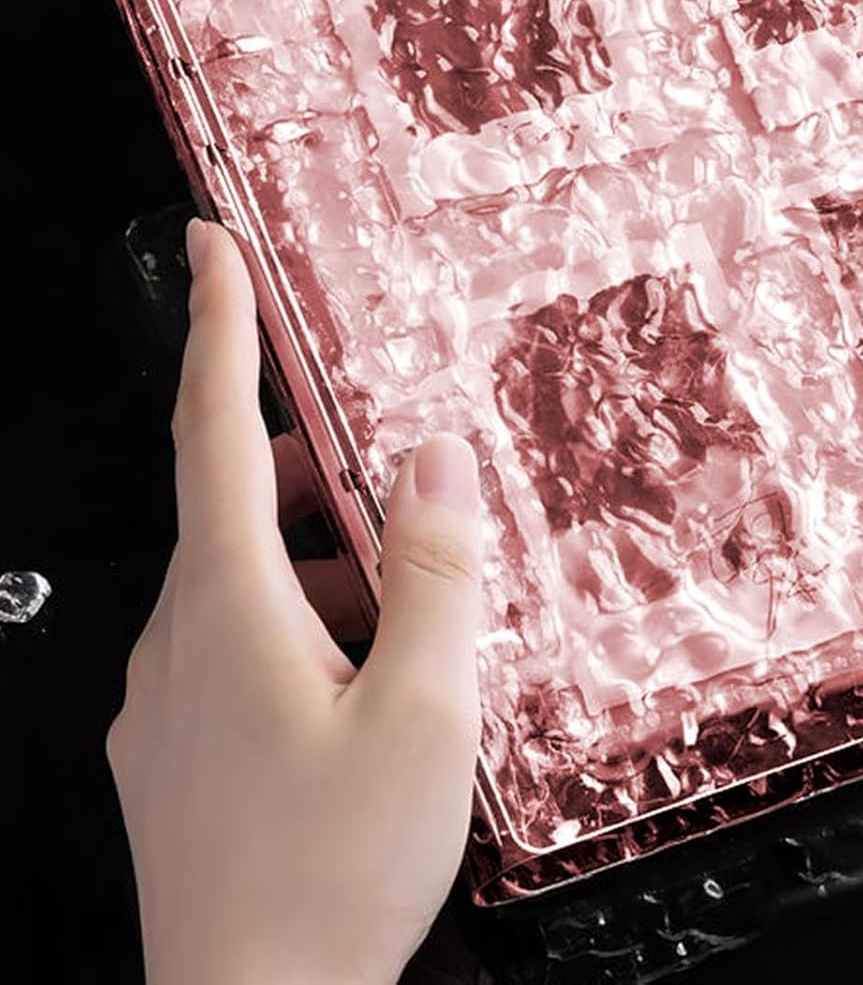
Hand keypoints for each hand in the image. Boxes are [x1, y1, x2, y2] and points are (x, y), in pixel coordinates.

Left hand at [107, 221, 483, 984]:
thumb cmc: (331, 878)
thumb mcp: (424, 711)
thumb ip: (432, 573)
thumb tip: (430, 459)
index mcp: (229, 611)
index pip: (213, 432)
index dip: (219, 329)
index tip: (208, 246)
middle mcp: (177, 644)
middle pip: (238, 507)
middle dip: (313, 472)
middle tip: (397, 491)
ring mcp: (168, 706)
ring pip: (246, 584)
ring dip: (325, 568)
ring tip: (412, 623)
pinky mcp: (180, 756)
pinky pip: (238, 647)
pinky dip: (304, 629)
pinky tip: (372, 691)